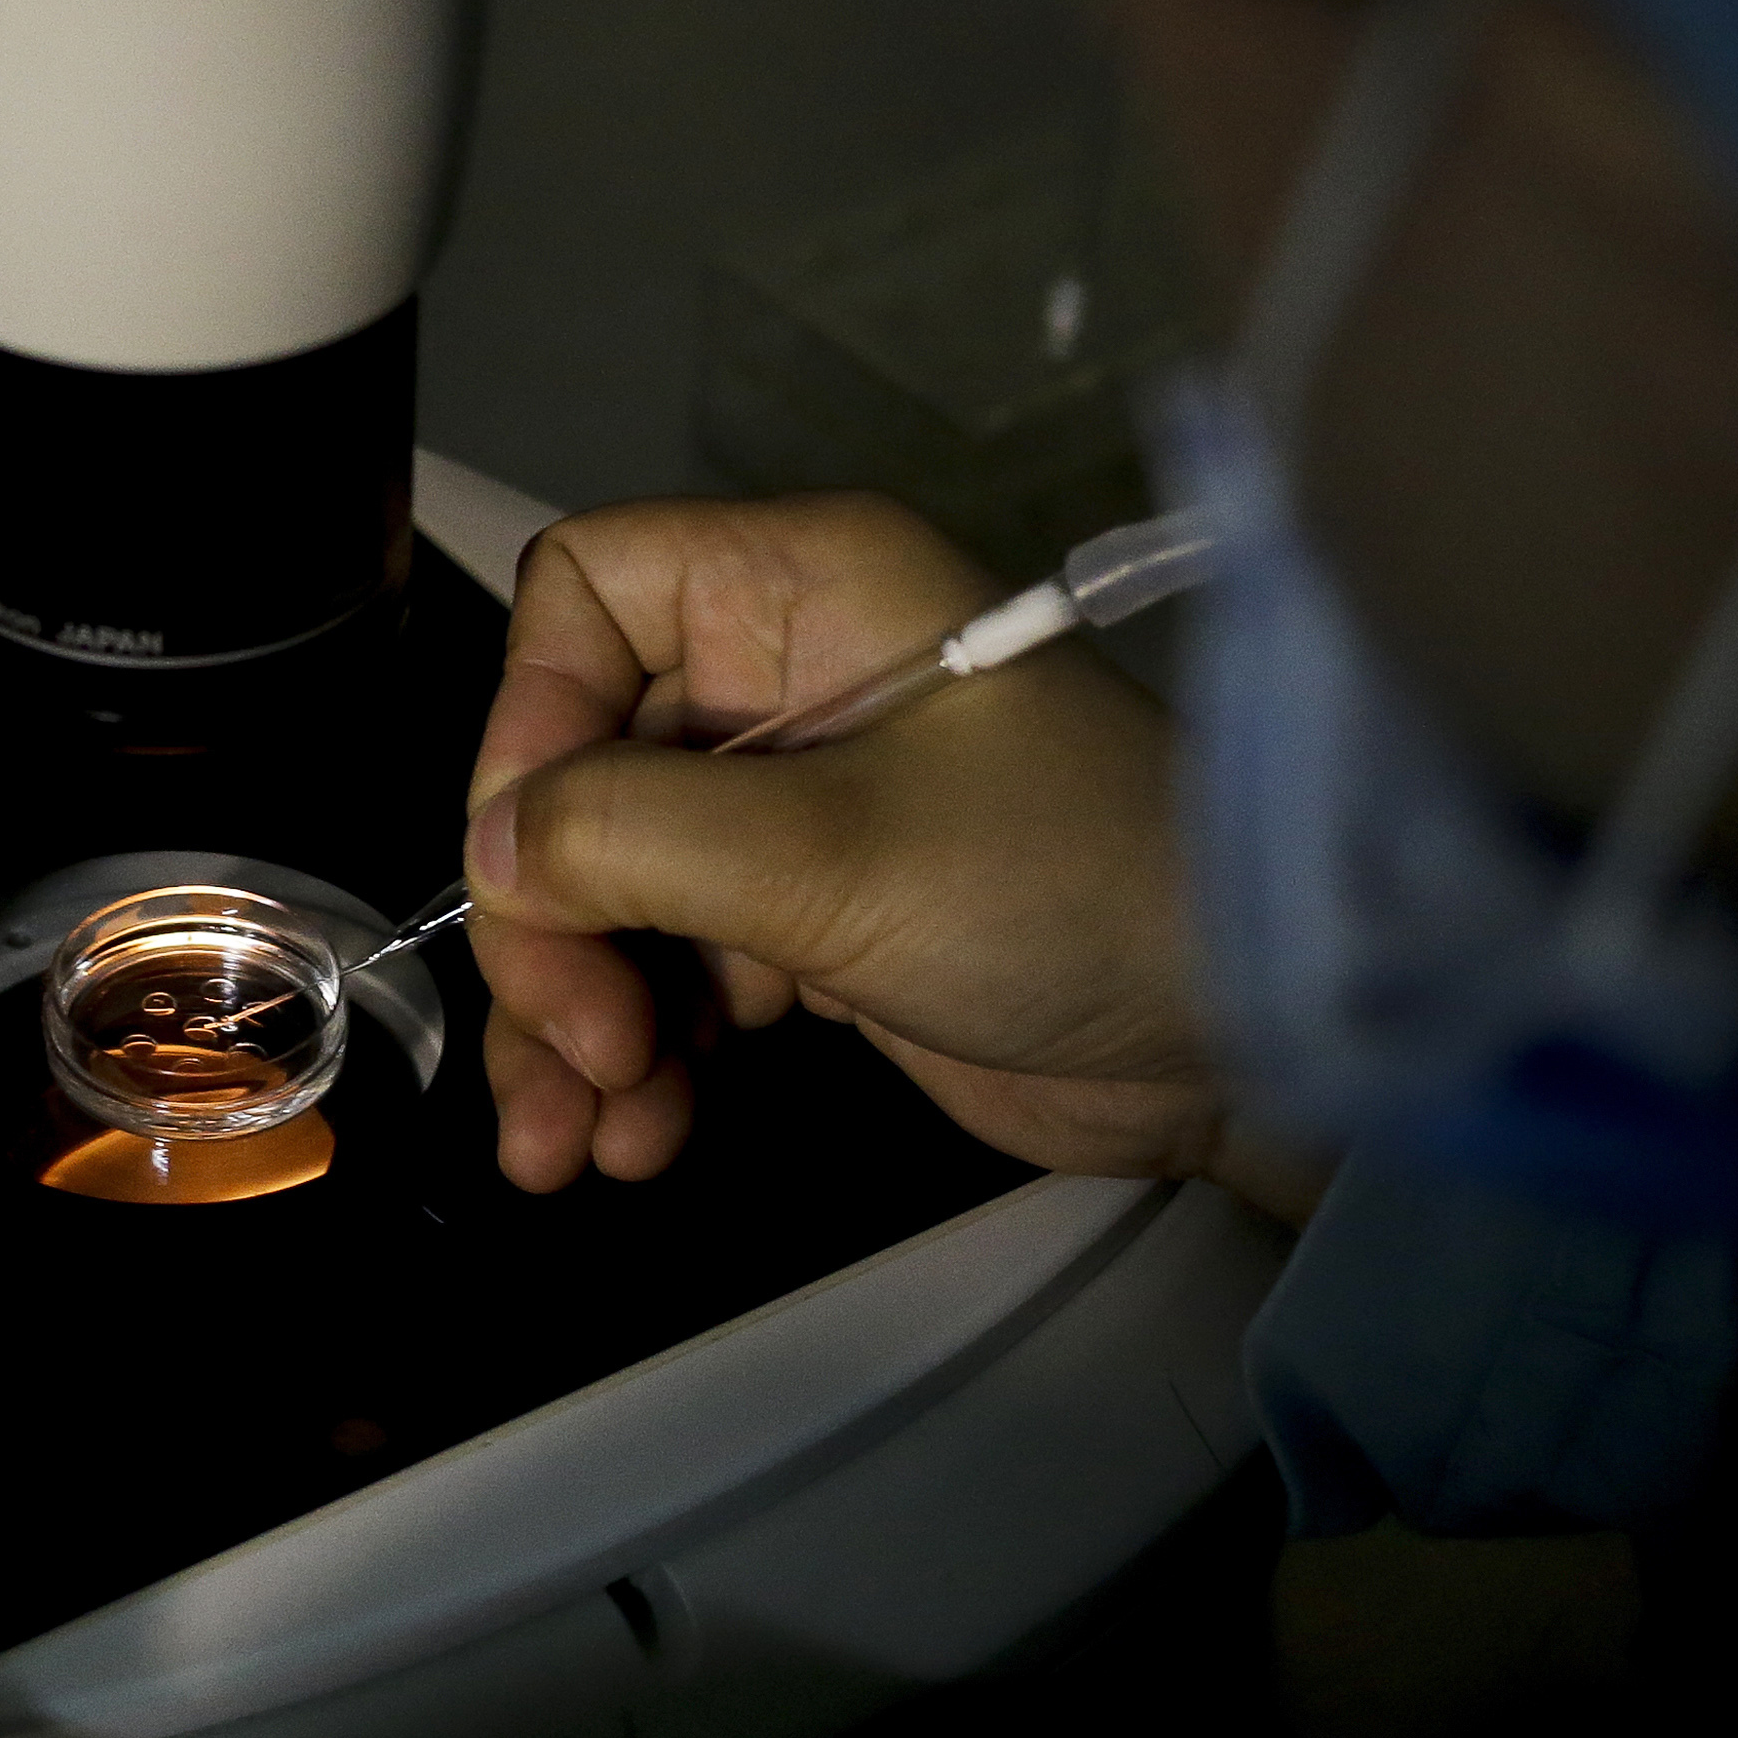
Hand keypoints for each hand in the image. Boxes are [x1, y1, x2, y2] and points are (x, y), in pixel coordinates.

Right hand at [462, 492, 1310, 1207]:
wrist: (1249, 1037)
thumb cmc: (1067, 888)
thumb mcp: (832, 856)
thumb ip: (631, 837)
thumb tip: (488, 855)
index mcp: (805, 590)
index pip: (590, 599)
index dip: (531, 723)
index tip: (527, 869)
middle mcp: (789, 679)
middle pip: (578, 770)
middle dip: (553, 928)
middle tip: (578, 1051)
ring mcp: (800, 809)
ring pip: (613, 892)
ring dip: (576, 1023)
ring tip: (573, 1147)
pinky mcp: (819, 926)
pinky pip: (677, 972)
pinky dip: (643, 1056)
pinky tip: (637, 1141)